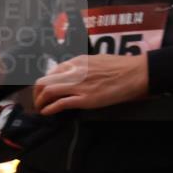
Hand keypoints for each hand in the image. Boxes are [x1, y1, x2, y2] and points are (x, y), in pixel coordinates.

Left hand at [33, 54, 148, 115]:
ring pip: (48, 92)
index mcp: (77, 61)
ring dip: (40, 102)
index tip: (44, 90)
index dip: (44, 83)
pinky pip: (60, 104)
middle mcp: (74, 72)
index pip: (51, 72)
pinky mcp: (86, 99)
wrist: (135, 73)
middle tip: (38, 101)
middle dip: (37, 93)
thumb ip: (84, 66)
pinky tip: (47, 112)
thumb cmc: (122, 67)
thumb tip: (76, 74)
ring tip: (41, 108)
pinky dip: (50, 109)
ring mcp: (79, 85)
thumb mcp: (98, 60)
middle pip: (44, 82)